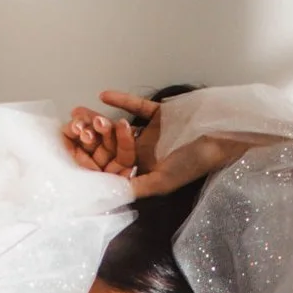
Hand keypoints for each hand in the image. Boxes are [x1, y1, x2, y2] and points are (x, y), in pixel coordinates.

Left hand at [63, 92, 243, 199]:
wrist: (224, 133)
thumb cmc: (196, 161)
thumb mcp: (163, 180)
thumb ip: (136, 187)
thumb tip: (108, 197)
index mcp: (145, 171)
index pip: (113, 166)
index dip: (92, 161)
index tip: (71, 154)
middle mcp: (147, 153)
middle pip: (112, 145)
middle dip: (91, 137)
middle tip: (68, 128)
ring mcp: (153, 132)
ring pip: (120, 125)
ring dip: (100, 118)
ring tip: (78, 111)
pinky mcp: (161, 113)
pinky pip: (137, 107)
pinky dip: (122, 101)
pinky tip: (103, 95)